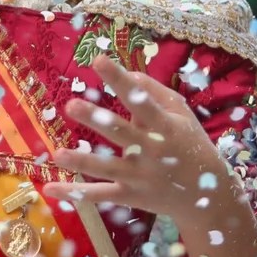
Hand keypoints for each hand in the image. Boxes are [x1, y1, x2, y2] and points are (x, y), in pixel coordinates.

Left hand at [44, 55, 240, 226]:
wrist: (207, 195)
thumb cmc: (190, 145)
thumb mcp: (181, 115)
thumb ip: (154, 93)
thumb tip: (128, 74)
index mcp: (165, 126)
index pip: (140, 100)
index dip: (120, 80)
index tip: (98, 60)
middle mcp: (151, 151)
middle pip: (121, 133)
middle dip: (96, 120)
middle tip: (71, 105)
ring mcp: (140, 177)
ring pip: (107, 168)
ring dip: (81, 162)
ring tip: (57, 154)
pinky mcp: (130, 197)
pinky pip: (100, 196)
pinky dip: (76, 194)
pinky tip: (50, 188)